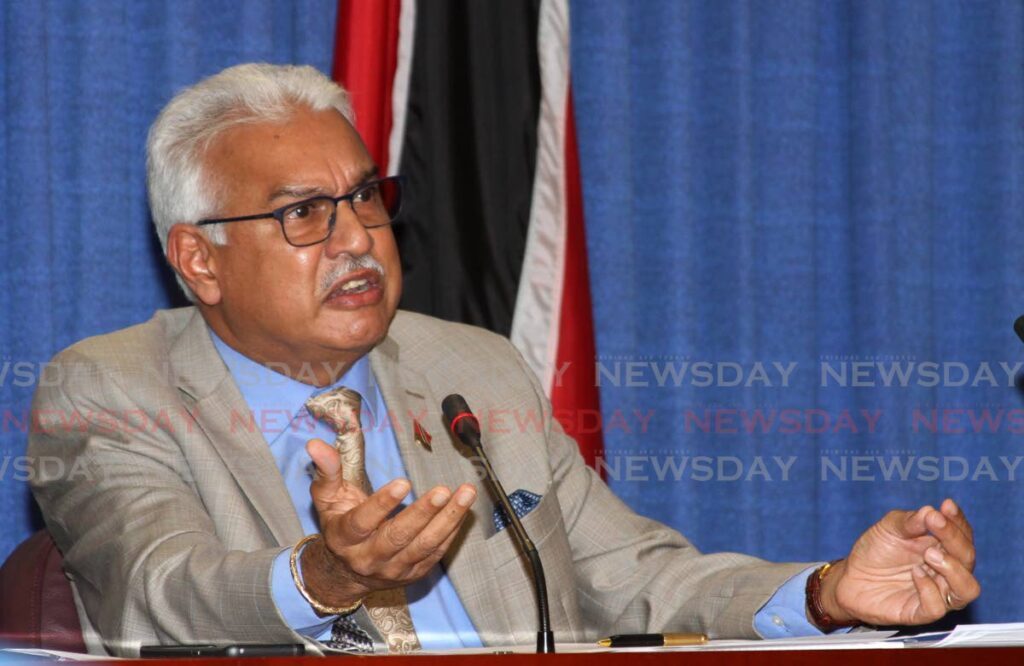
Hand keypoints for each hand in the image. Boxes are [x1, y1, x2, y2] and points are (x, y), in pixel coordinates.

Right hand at [299, 438, 476, 609]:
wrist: (346, 572)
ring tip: (465, 494)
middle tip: (443, 490)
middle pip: (398, 537)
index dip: (382, 504)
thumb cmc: (339, 524)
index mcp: (345, 538)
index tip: (403, 482)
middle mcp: (369, 558)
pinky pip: (436, 553)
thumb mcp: (327, 497)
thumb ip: (326, 470)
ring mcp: (393, 569)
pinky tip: (463, 510)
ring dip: (448, 520)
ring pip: (423, 546)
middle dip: (423, 513)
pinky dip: (451, 531)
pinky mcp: (413, 574)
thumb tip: (316, 444)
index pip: (363, 523)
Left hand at [819, 498, 978, 626]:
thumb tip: (931, 512)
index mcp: (942, 547)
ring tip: (931, 554)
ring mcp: (936, 592)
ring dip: (954, 569)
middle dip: (955, 539)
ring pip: (968, 589)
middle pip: (968, 558)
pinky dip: (929, 590)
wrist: (849, 576)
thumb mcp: (888, 528)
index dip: (958, 520)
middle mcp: (946, 571)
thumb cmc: (875, 551)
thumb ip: (910, 521)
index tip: (946, 505)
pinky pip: (938, 607)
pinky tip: (915, 574)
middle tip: (935, 525)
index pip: (963, 534)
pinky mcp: (920, 612)